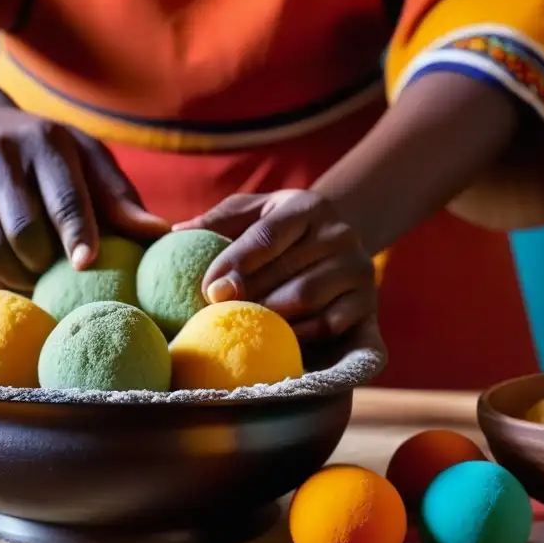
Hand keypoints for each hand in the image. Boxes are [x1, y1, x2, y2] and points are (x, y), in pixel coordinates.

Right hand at [0, 95, 168, 290]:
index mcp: (44, 142)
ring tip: (38, 277)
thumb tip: (160, 234)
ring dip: (20, 277)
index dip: (77, 232)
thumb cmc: (42, 151)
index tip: (87, 263)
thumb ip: (119, 197)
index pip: (62, 194)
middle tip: (64, 276)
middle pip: (25, 231)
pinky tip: (10, 274)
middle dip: (48, 263)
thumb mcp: (83, 157)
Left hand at [176, 190, 376, 341]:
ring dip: (268, 316)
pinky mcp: (367, 301)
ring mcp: (358, 267)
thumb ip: (217, 220)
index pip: (266, 236)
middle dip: (247, 296)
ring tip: (241, 325)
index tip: (208, 289)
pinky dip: (298, 333)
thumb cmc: (278, 229)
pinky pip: (328, 324)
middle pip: (285, 272)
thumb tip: (176, 234)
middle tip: (216, 314)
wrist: (334, 245)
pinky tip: (274, 336)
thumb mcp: (251, 213)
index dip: (235, 263)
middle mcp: (340, 233)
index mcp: (307, 206)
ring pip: (305, 299)